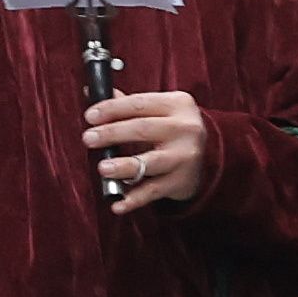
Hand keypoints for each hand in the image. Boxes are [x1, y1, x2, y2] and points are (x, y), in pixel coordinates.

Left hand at [81, 89, 210, 211]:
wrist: (209, 155)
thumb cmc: (171, 129)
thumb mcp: (159, 110)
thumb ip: (128, 104)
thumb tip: (89, 92)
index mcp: (178, 104)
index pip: (140, 104)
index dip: (112, 108)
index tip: (89, 116)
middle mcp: (186, 128)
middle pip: (143, 129)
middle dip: (112, 133)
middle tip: (88, 139)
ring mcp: (185, 156)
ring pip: (151, 162)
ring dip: (124, 166)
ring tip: (103, 168)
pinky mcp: (182, 181)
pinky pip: (154, 191)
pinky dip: (134, 198)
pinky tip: (117, 204)